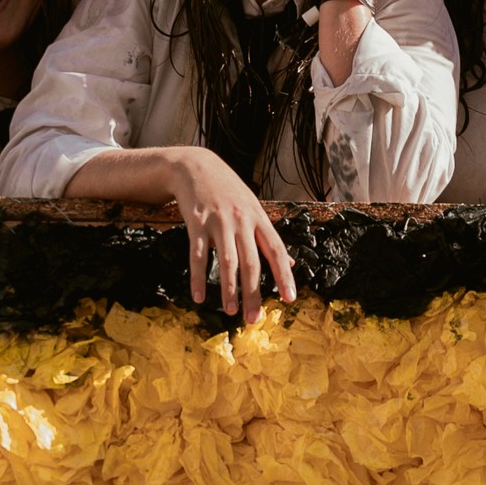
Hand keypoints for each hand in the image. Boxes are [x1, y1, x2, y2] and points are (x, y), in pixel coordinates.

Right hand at [165, 147, 296, 321]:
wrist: (195, 166)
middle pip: (251, 262)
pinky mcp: (196, 223)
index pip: (276, 250)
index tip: (289, 299)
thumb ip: (268, 236)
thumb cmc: (227, 190)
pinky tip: (198, 297)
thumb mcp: (252, 207)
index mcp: (258, 218)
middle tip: (254, 318)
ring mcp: (218, 221)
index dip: (284, 275)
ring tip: (231, 311)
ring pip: (226, 261)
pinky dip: (198, 278)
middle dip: (254, 292)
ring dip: (229, 289)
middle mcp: (241, 220)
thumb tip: (290, 262)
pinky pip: (197, 255)